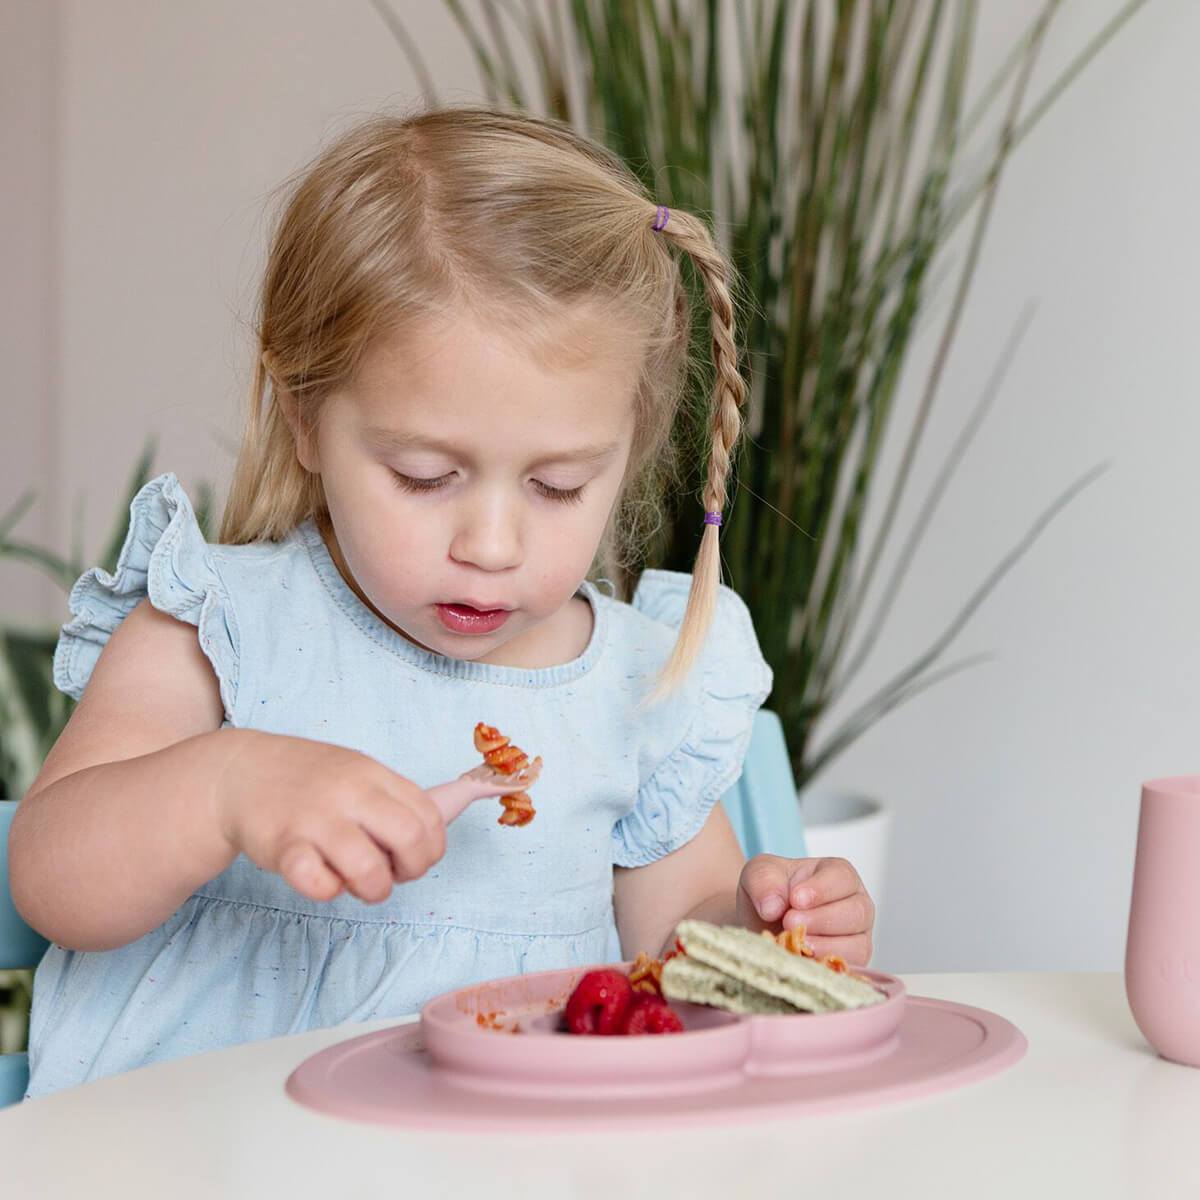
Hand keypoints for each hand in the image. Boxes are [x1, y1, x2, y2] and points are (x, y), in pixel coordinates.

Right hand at [211, 730, 445, 903]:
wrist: (239, 772)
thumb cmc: (308, 780)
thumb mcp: (356, 772)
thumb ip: (391, 799)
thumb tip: (434, 835)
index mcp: (375, 774)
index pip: (430, 816)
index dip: (431, 849)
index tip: (412, 858)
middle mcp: (351, 793)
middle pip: (411, 840)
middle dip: (412, 871)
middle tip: (391, 874)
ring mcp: (317, 819)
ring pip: (369, 869)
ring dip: (373, 889)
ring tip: (357, 884)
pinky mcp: (283, 846)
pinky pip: (319, 884)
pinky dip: (327, 891)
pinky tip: (320, 877)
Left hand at [735, 854, 874, 964]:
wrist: (761, 923)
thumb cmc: (770, 892)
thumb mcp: (759, 874)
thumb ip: (763, 880)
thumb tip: (773, 907)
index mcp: (839, 874)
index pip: (842, 878)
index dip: (821, 889)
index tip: (795, 899)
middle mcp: (856, 904)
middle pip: (856, 912)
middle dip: (821, 920)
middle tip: (789, 922)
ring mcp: (857, 937)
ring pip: (857, 945)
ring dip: (824, 946)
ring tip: (794, 943)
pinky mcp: (852, 965)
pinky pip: (850, 970)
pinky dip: (825, 967)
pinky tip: (801, 960)